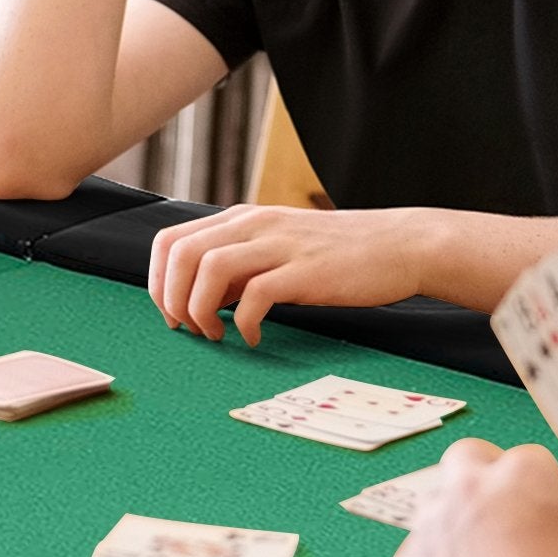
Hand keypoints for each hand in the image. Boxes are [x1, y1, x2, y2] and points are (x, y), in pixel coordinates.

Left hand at [147, 204, 423, 345]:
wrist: (399, 246)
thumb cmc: (338, 254)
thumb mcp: (279, 248)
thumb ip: (239, 268)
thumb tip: (200, 301)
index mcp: (244, 219)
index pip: (171, 239)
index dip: (158, 280)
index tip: (171, 313)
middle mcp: (255, 225)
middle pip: (181, 253)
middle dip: (171, 298)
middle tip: (187, 329)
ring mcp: (280, 245)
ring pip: (209, 269)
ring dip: (199, 310)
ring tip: (216, 335)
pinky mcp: (305, 271)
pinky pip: (254, 296)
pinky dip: (242, 324)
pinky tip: (252, 338)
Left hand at [387, 439, 557, 556]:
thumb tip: (549, 527)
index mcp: (521, 472)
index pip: (527, 460)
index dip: (537, 490)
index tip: (542, 515)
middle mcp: (468, 485)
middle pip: (467, 457)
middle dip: (480, 476)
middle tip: (497, 512)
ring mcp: (430, 522)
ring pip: (437, 508)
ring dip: (455, 526)